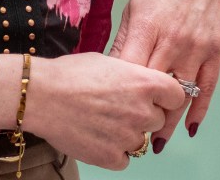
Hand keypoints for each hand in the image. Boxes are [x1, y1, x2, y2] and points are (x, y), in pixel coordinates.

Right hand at [24, 52, 183, 169]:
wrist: (42, 95)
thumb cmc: (70, 74)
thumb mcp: (107, 62)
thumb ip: (131, 76)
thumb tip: (138, 83)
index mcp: (144, 82)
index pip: (177, 95)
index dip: (166, 96)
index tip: (156, 97)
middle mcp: (142, 111)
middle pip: (157, 119)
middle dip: (142, 115)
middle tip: (117, 107)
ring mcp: (129, 137)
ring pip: (140, 140)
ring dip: (126, 133)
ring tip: (101, 120)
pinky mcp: (113, 157)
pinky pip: (124, 158)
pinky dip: (113, 151)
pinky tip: (95, 134)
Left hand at [107, 0, 219, 149]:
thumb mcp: (135, 4)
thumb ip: (125, 39)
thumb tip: (111, 69)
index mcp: (147, 26)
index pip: (130, 72)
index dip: (120, 94)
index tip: (111, 110)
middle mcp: (173, 40)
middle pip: (155, 89)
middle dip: (143, 114)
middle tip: (132, 136)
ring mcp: (197, 47)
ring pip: (182, 96)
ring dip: (169, 121)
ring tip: (156, 141)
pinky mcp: (216, 50)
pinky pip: (208, 88)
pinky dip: (199, 111)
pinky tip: (189, 127)